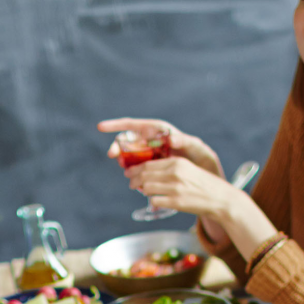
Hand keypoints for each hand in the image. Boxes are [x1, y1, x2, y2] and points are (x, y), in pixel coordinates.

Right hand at [97, 117, 223, 176]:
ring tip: (125, 169)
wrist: (203, 177)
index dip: (116, 125)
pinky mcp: (149, 168)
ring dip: (123, 161)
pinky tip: (133, 179)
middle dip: (117, 147)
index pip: (133, 125)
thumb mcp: (197, 148)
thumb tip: (171, 139)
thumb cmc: (201, 157)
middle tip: (113, 156)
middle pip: (127, 141)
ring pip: (129, 155)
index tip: (100, 127)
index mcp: (158, 130)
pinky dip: (131, 172)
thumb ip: (186, 141)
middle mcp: (150, 141)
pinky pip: (135, 169)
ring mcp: (148, 155)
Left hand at [124, 156, 237, 218]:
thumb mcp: (189, 169)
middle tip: (131, 184)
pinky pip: (154, 201)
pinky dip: (152, 201)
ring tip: (143, 191)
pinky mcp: (176, 202)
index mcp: (178, 162)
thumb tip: (148, 172)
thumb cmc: (204, 185)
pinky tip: (155, 200)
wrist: (221, 199)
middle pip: (144, 175)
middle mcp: (175, 173)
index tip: (129, 172)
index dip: (135, 169)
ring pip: (147, 188)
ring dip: (142, 190)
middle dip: (134, 180)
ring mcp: (175, 188)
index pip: (149, 164)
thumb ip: (171, 168)